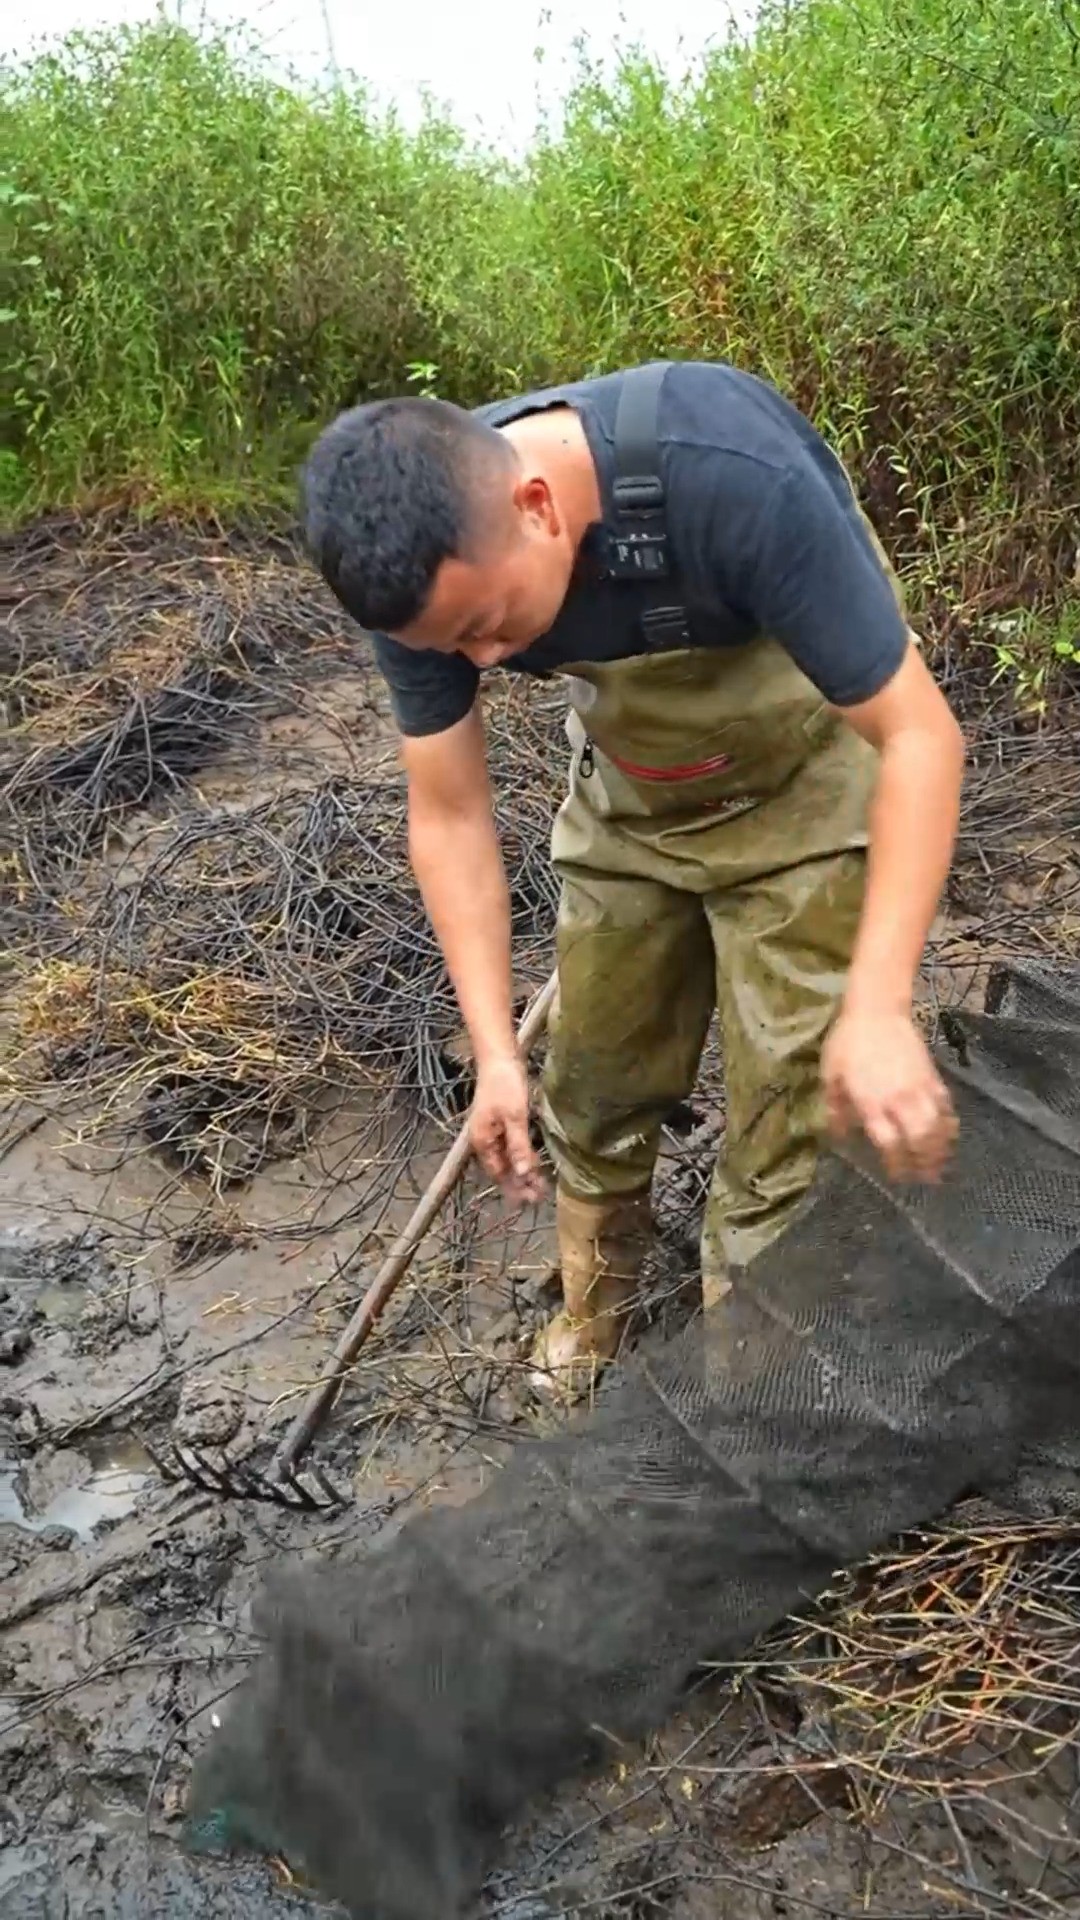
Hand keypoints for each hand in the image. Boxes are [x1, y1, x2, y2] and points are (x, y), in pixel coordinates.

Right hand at [469, 1054, 545, 1205]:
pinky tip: (531, 1161)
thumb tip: (522, 1173)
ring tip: (538, 1184)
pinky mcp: (500, 1123)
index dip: (516, 1188)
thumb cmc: (505, 1085)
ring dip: (521, 1172)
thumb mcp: (515, 1117)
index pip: (499, 1174)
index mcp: (482, 1141)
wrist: (499, 1057)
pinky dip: (520, 1157)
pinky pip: (509, 1147)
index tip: (534, 1199)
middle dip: (519, 1184)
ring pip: (506, 1159)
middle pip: (501, 1169)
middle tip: (540, 1197)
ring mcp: (491, 1131)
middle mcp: (483, 1140)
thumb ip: (518, 1146)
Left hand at [822, 1008, 957, 1182]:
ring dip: (941, 1149)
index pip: (889, 1143)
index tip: (897, 1176)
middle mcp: (898, 1100)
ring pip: (937, 1127)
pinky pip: (946, 1107)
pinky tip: (949, 1135)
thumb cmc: (847, 1043)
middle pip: (919, 1140)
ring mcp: (919, 1089)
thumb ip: (836, 1108)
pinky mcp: (933, 1077)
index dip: (896, 1164)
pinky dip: (950, 1125)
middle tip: (926, 1180)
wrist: (877, 1011)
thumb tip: (840, 1136)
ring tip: (941, 1166)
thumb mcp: (830, 1076)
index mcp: (871, 1102)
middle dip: (924, 1163)